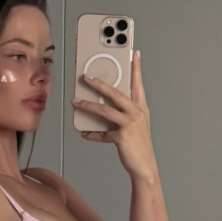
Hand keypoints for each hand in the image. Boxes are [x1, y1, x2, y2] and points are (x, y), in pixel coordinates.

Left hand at [71, 49, 158, 182]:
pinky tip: (85, 133)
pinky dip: (92, 134)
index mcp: (141, 108)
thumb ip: (121, 114)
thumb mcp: (134, 126)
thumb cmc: (138, 145)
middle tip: (87, 76)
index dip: (136, 68)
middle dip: (100, 83)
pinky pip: (101, 133)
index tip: (133, 53)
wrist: (145, 167)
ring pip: (105, 110)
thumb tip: (101, 107)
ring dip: (88, 105)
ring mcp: (130, 124)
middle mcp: (137, 113)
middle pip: (116, 93)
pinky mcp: (122, 137)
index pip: (138, 84)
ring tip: (76, 101)